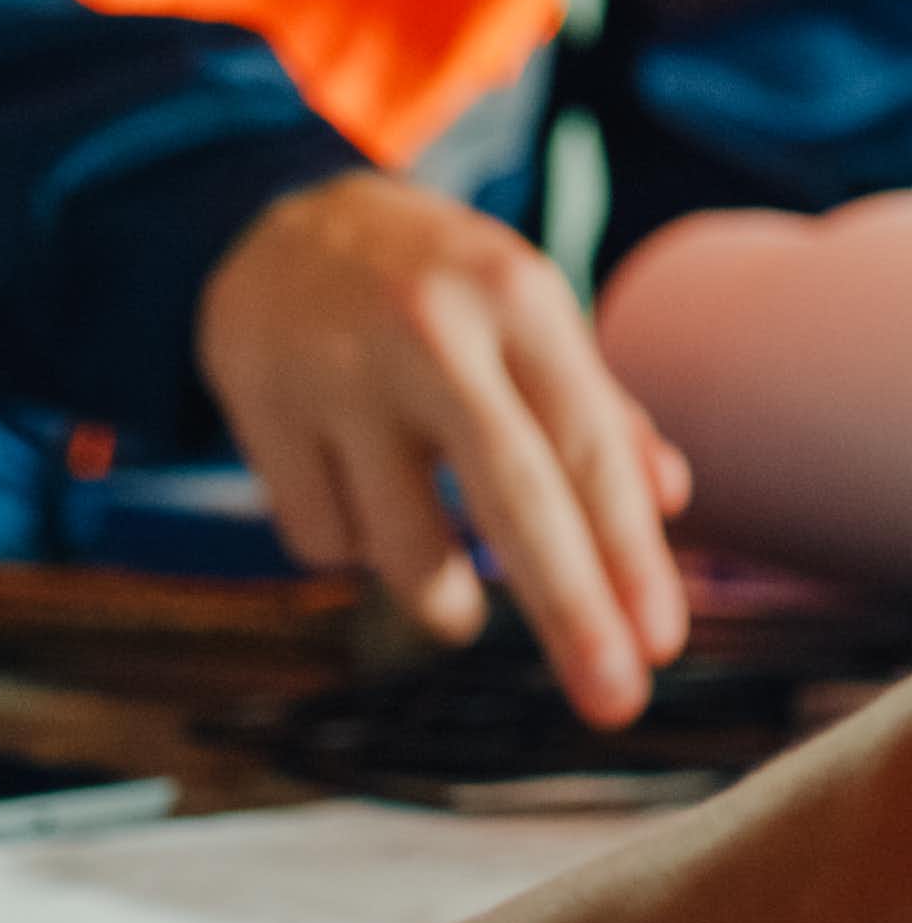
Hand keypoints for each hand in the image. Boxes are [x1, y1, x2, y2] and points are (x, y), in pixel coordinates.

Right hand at [199, 173, 691, 727]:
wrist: (270, 219)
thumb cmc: (431, 287)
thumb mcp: (521, 316)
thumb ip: (595, 408)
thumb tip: (664, 505)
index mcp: (515, 298)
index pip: (588, 447)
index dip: (629, 556)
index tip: (659, 644)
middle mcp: (428, 332)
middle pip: (512, 498)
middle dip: (570, 612)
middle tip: (611, 703)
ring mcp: (334, 373)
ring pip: (400, 548)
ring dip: (440, 597)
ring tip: (453, 605)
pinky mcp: (257, 409)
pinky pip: (320, 541)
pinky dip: (349, 545)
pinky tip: (352, 496)